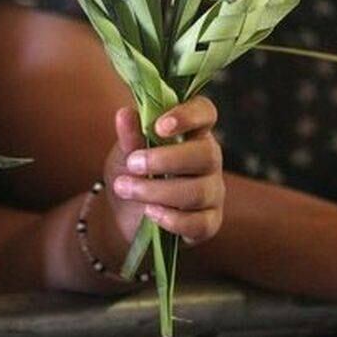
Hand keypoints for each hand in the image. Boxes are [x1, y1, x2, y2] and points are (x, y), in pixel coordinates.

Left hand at [104, 96, 224, 244]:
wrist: (123, 212)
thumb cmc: (133, 172)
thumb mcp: (126, 151)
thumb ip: (129, 135)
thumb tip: (124, 114)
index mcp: (193, 132)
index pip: (205, 113)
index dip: (188, 116)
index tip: (160, 126)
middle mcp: (209, 159)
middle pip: (207, 154)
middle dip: (166, 160)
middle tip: (132, 164)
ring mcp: (213, 191)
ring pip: (199, 191)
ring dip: (157, 190)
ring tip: (125, 188)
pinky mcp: (209, 221)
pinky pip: (200, 223)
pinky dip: (172, 218)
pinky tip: (149, 212)